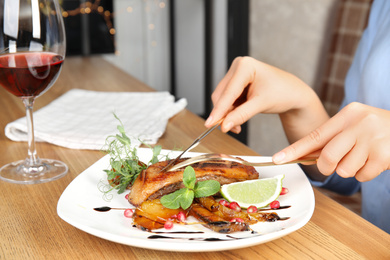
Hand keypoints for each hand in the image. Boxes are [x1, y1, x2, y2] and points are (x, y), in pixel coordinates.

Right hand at [205, 57, 327, 140]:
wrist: (293, 94)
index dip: (219, 110)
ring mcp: (236, 74)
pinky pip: (227, 100)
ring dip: (228, 114)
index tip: (210, 124)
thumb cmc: (283, 93)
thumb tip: (224, 126)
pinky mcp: (236, 83)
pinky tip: (238, 118)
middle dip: (224, 113)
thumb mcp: (261, 105)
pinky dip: (231, 111)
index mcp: (245, 66)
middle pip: (221, 95)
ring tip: (238, 125)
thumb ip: (241, 115)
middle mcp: (238, 67)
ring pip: (222, 99)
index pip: (228, 92)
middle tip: (229, 129)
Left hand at [273, 102, 389, 181]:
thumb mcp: (355, 126)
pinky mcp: (385, 155)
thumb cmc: (377, 131)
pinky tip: (375, 161)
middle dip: (327, 166)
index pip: (315, 136)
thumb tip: (304, 156)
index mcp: (348, 114)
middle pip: (327, 157)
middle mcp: (359, 123)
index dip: (294, 150)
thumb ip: (332, 139)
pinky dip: (365, 174)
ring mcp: (373, 138)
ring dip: (350, 169)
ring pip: (344, 170)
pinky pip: (361, 176)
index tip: (277, 159)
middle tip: (336, 163)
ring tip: (364, 157)